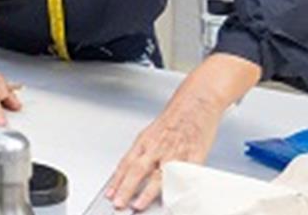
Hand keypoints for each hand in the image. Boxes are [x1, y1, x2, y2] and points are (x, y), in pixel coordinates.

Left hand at [105, 92, 222, 210]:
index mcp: (145, 140)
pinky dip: (177, 187)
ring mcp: (175, 153)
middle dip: (127, 189)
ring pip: (159, 176)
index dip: (117, 180)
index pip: (127, 162)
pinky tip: (171, 199)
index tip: (110, 194)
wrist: (196, 102)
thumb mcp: (152, 132)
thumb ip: (143, 152)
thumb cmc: (175, 118)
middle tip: (119, 203)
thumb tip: (129, 171)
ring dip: (147, 193)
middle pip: (138, 170)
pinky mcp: (194, 157)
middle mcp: (158, 147)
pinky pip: (184, 176)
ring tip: (139, 205)